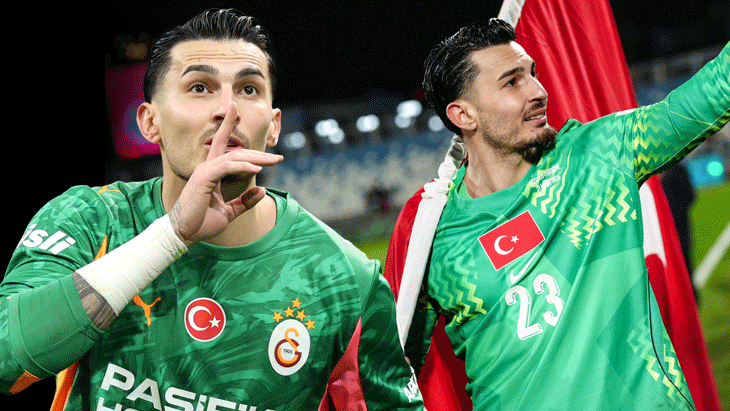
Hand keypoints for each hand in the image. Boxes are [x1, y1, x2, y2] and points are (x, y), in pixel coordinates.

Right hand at [169, 103, 282, 245]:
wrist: (184, 234)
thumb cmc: (202, 222)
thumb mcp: (229, 212)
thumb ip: (245, 201)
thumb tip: (262, 190)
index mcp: (212, 172)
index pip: (222, 143)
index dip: (228, 124)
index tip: (236, 108)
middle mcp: (207, 167)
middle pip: (236, 151)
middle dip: (259, 153)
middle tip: (279, 158)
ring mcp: (204, 171)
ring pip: (234, 157)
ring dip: (256, 158)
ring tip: (274, 161)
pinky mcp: (204, 178)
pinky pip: (227, 166)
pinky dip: (243, 166)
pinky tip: (257, 168)